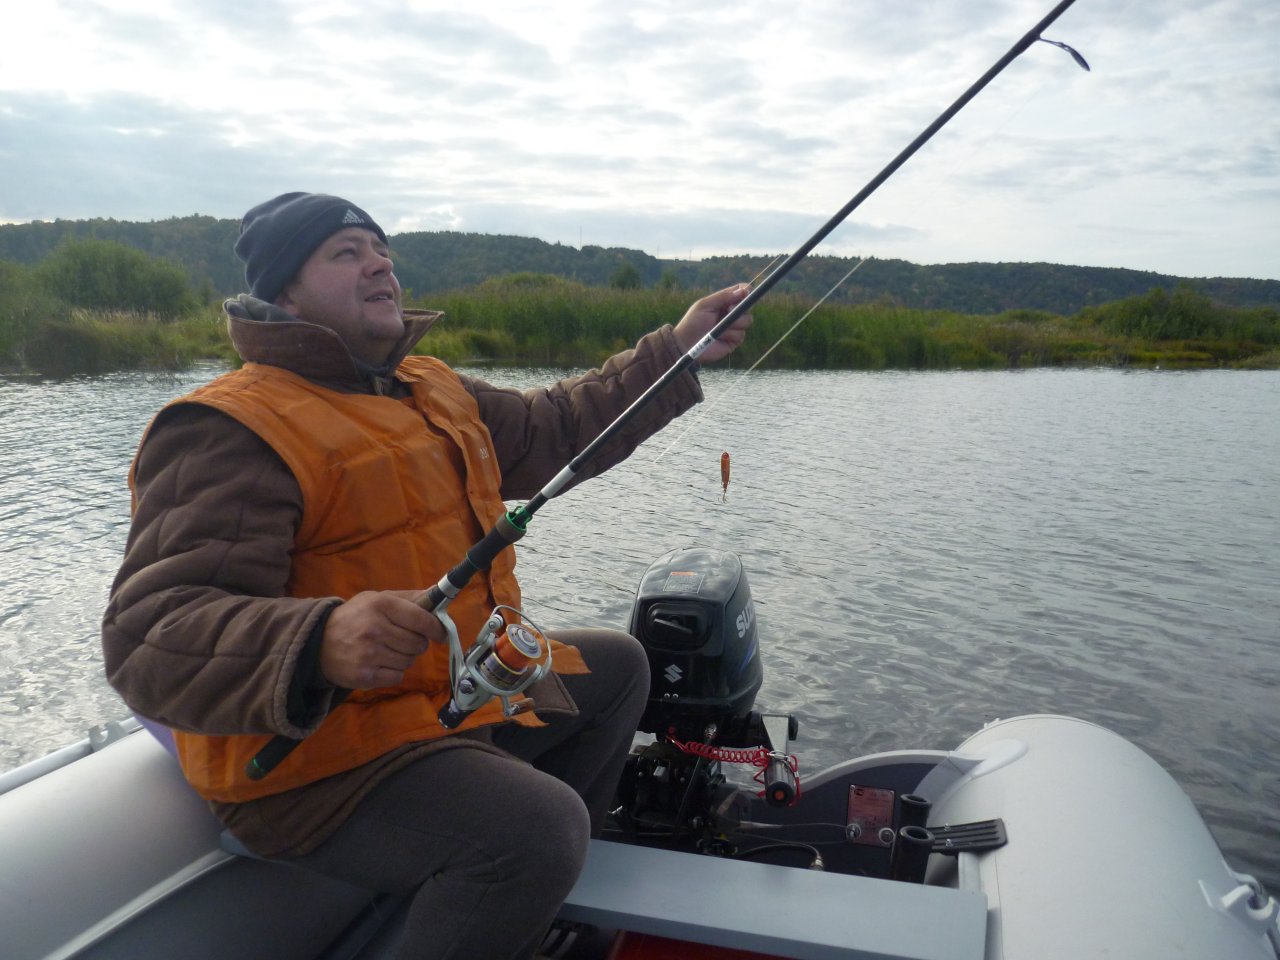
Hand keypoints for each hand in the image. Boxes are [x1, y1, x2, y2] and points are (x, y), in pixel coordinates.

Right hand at [319, 590, 444, 688]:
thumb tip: (438, 594)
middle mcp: (375, 628)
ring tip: (387, 650)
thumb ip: (409, 598)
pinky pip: (398, 676)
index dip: (436, 629)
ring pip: (409, 661)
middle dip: (417, 643)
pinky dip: (394, 672)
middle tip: (404, 640)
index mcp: (380, 605)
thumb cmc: (355, 617)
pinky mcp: (365, 675)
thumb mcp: (377, 599)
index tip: (440, 633)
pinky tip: (380, 663)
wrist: (318, 642)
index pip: (422, 620)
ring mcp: (369, 653)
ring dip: (404, 658)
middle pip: (418, 644)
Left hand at [673, 283, 753, 362]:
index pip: (741, 292)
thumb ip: (723, 297)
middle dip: (741, 308)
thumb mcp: (705, 305)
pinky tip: (719, 337)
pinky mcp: (734, 340)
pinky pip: (741, 335)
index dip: (747, 290)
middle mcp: (731, 313)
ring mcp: (734, 327)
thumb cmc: (692, 322)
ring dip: (734, 323)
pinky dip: (730, 335)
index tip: (746, 292)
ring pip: (747, 321)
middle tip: (729, 310)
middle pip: (748, 306)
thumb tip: (743, 290)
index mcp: (724, 302)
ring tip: (718, 327)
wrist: (687, 344)